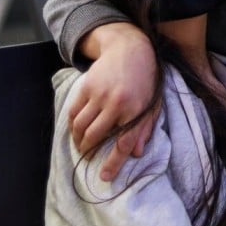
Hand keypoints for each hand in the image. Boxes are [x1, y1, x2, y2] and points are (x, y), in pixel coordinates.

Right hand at [68, 22, 157, 180]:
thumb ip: (145, 129)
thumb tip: (136, 154)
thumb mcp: (153, 105)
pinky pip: (74, 112)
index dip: (113, 163)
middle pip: (96, 137)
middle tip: (87, 158)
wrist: (130, 49)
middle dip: (89, 152)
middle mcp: (116, 103)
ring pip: (81, 126)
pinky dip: (72, 124)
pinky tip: (76, 130)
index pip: (123, 143)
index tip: (104, 176)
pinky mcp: (86, 86)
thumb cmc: (146, 80)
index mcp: (136, 110)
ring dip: (78, 140)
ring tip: (81, 146)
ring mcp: (99, 94)